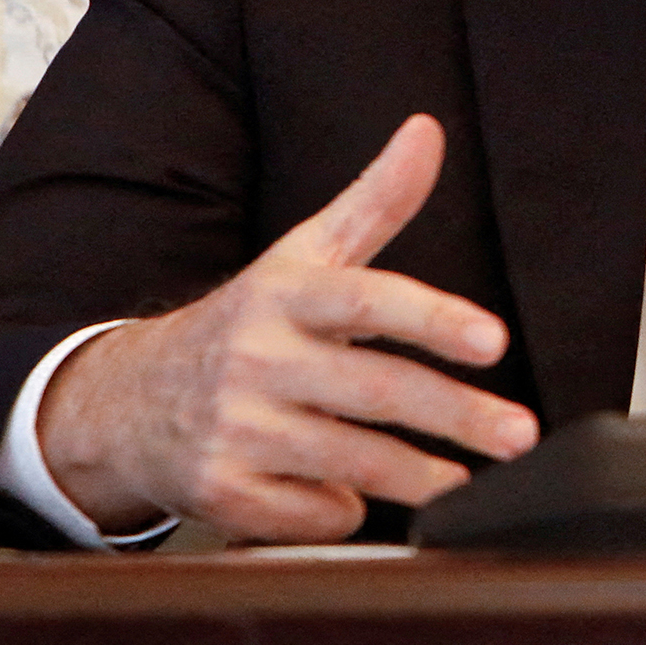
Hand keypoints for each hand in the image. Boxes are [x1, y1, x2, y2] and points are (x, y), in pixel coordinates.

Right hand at [36, 114, 539, 541]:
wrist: (128, 401)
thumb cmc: (244, 325)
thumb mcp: (301, 256)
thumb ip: (375, 201)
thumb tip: (428, 130)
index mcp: (282, 295)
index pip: (364, 299)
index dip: (431, 318)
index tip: (493, 340)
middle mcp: (255, 358)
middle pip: (372, 389)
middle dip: (454, 414)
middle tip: (517, 431)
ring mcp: (232, 429)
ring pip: (347, 460)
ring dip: (415, 476)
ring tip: (462, 479)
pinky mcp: (219, 493)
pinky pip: (306, 513)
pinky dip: (341, 511)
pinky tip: (357, 498)